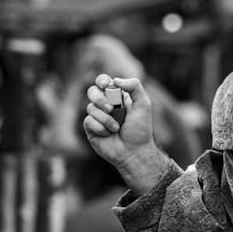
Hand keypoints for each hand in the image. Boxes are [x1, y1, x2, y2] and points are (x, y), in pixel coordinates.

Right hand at [84, 74, 167, 194]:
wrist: (134, 151)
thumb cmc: (140, 128)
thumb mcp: (143, 104)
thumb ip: (134, 86)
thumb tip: (115, 80)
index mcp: (117, 96)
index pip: (103, 81)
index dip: (101, 80)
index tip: (105, 85)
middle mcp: (105, 104)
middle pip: (92, 91)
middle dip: (100, 99)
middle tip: (111, 109)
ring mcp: (97, 116)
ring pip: (91, 108)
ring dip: (106, 119)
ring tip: (117, 128)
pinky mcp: (91, 129)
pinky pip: (88, 121)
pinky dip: (101, 128)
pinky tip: (109, 134)